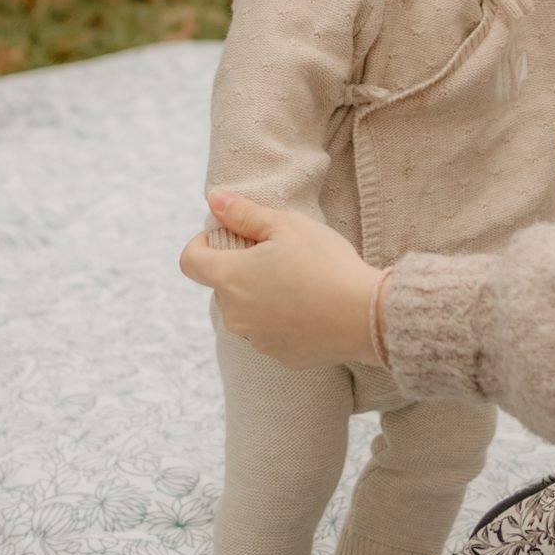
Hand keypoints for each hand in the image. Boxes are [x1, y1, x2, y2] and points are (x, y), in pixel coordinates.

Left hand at [179, 191, 384, 369]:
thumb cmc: (325, 263)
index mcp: (230, 278)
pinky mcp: (279, 355)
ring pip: (247, 310)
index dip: (202, 244)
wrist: (365, 316)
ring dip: (261, 295)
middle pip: (223, 285)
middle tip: (280, 254)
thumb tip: (214, 199)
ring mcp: (256, 339)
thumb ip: (244, 213)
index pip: (190, 260)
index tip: (228, 235)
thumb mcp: (287, 225)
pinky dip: (283, 319)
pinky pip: (271, 332)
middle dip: (242, 267)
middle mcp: (234, 314)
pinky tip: (313, 307)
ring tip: (301, 281)